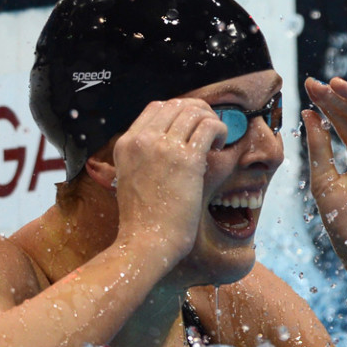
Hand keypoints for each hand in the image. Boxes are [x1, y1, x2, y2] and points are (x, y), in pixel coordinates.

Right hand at [112, 98, 227, 260]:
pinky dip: (220, 130)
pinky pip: (209, 127)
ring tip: (215, 141)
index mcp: (126, 144)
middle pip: (177, 105)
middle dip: (198, 112)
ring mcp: (163, 147)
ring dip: (211, 121)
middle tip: (209, 130)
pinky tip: (219, 146)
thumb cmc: (142, 220)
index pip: (156, 107)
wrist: (146, 242)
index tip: (191, 126)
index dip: (179, 111)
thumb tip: (168, 146)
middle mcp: (142, 140)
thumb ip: (141, 160)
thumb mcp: (128, 180)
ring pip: (195, 112)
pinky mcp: (186, 159)